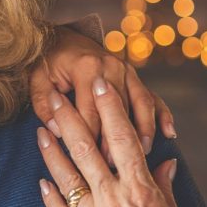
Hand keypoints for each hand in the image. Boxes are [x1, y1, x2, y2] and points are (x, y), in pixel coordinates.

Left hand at [29, 27, 175, 158]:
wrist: (63, 39)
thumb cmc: (47, 63)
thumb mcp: (37, 80)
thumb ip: (43, 105)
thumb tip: (57, 130)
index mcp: (86, 68)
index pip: (90, 112)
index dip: (90, 139)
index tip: (90, 163)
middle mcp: (111, 67)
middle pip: (118, 111)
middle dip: (116, 141)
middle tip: (114, 167)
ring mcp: (127, 71)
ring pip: (141, 104)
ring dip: (143, 131)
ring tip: (143, 154)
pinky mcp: (134, 76)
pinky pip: (152, 97)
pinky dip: (162, 114)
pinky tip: (169, 132)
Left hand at [36, 79, 206, 206]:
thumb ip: (164, 188)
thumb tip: (163, 162)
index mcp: (140, 189)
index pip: (121, 138)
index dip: (109, 108)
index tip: (100, 83)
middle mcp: (112, 199)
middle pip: (84, 149)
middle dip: (68, 119)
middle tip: (53, 96)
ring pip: (64, 176)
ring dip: (50, 151)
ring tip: (39, 130)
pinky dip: (49, 195)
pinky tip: (40, 179)